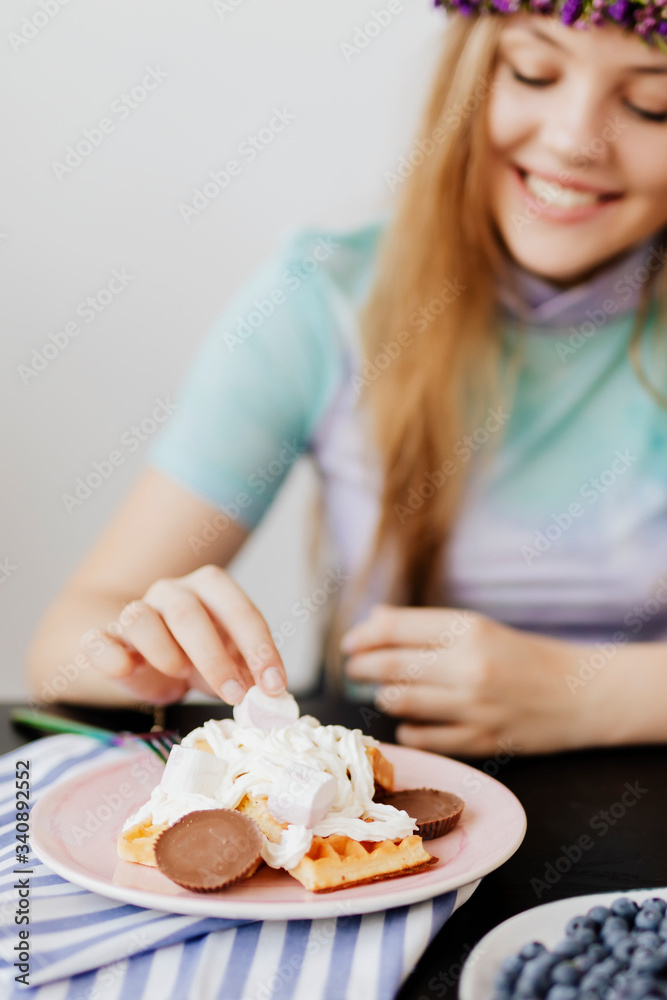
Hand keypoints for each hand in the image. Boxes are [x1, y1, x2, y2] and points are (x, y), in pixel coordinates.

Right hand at [80, 564, 286, 705]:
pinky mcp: (106, 638)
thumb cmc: (198, 656)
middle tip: (235, 694)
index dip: (259, 648)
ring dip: (163, 651)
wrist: (148, 661)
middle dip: (215, 658)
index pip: (238, 609)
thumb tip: (273, 697)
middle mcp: (171, 591)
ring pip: (140, 618)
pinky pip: (98, 639)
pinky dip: (110, 655)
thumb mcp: (231, 661)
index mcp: (210, 588)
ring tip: (179, 674)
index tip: (274, 686)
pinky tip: (126, 669)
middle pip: (187, 612)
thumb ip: (250, 672)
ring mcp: (135, 610)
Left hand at [341, 604, 610, 755]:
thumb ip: (428, 626)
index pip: (398, 629)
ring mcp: (474, 707)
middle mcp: (469, 667)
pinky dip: (408, 730)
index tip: (350, 643)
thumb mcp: (481, 628)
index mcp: (469, 630)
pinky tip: (408, 723)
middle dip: (363, 666)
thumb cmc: (525, 656)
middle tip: (353, 667)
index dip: (365, 635)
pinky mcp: (480, 741)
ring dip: (384, 696)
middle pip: (392, 666)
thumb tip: (376, 621)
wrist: (580, 694)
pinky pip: (424, 739)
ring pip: (402, 703)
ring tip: (381, 692)